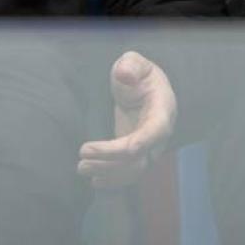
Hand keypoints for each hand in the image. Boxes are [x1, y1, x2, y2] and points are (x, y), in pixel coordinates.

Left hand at [77, 51, 174, 188]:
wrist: (145, 88)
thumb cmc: (140, 74)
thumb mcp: (135, 62)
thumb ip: (131, 65)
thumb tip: (124, 75)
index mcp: (163, 111)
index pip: (154, 132)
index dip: (135, 144)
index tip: (104, 149)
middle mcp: (159, 134)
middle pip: (139, 157)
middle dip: (110, 162)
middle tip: (82, 159)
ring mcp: (150, 147)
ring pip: (133, 170)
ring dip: (107, 173)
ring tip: (82, 168)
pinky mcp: (138, 154)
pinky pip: (129, 173)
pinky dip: (113, 181)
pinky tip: (95, 182)